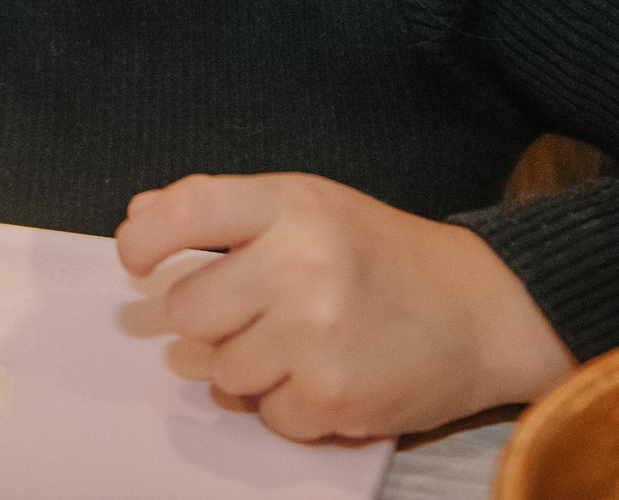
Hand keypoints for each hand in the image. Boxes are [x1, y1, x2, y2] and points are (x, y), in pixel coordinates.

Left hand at [114, 172, 573, 442]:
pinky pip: (266, 415)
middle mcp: (301, 265)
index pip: (187, 211)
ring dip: (253, 366)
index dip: (145, 237)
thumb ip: (226, 210)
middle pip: (189, 311)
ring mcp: (316, 336)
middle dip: (214, 318)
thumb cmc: (383, 253)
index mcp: (291, 205)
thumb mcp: (310, 204)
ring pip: (222, 372)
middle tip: (260, 308)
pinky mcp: (333, 397)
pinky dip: (290, 404)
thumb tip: (141, 216)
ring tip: (306, 340)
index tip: (137, 259)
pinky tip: (330, 372)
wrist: (481, 310)